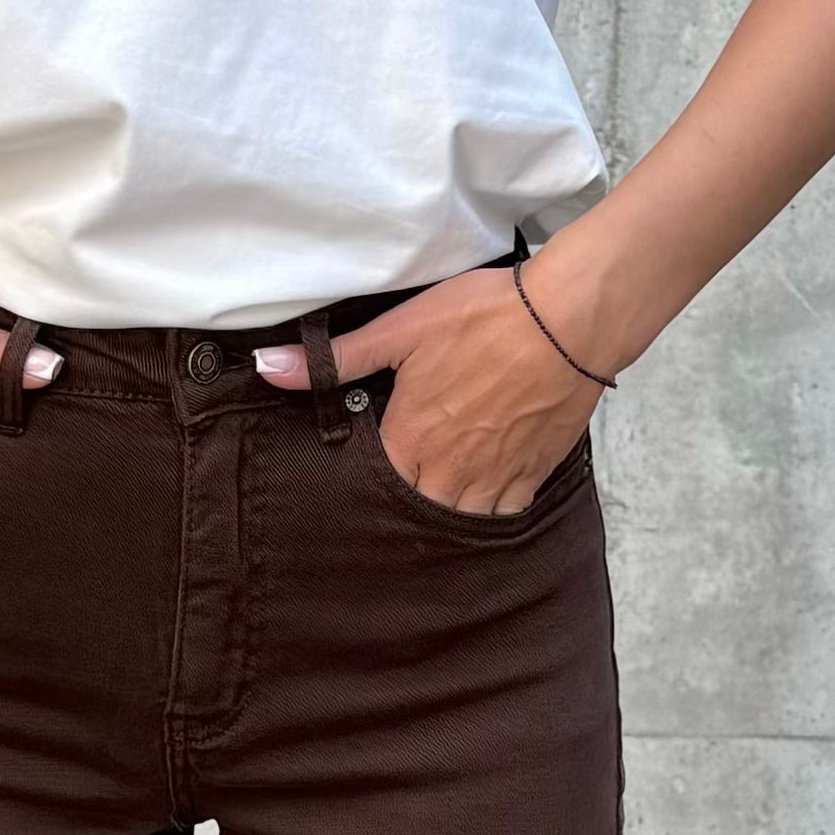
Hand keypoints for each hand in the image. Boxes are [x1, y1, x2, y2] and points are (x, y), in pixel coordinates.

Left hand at [253, 262, 595, 513]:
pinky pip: (503, 513)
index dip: (363, 483)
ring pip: (458, 518)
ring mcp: (494, 476)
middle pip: (414, 509)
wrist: (568, 320)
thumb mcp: (401, 329)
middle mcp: (449, 470)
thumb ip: (335, 359)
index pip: (371, 486)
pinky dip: (489, 510)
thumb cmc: (484, 317)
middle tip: (400, 484)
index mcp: (409, 439)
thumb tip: (267, 366)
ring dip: (443, 509)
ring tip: (435, 491)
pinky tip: (481, 492)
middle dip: (404, 502)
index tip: (359, 475)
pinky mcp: (532, 473)